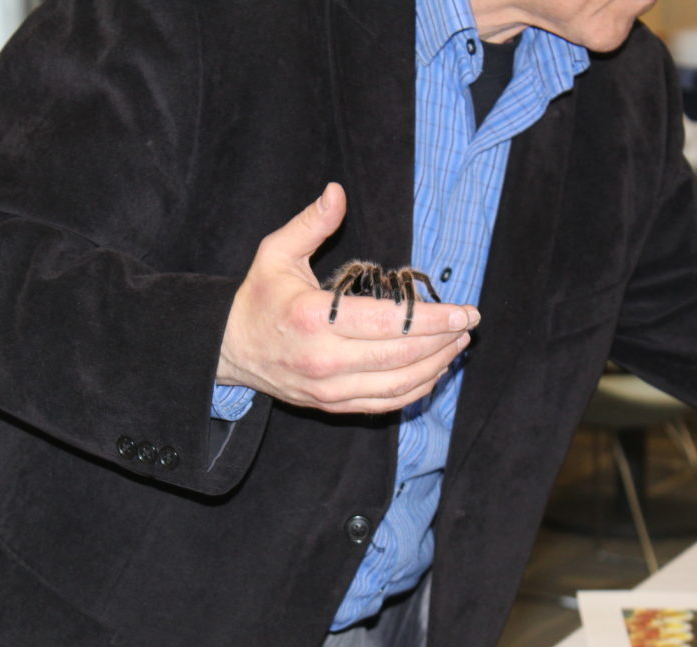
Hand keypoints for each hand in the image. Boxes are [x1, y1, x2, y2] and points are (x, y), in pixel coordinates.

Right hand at [217, 183, 479, 413]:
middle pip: (400, 356)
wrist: (227, 349)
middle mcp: (323, 360)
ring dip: (436, 366)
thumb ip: (311, 224)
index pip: (388, 324)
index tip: (463, 310)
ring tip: (457, 344)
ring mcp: (328, 389)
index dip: (432, 319)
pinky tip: (433, 371)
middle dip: (443, 340)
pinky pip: (384, 404)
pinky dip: (415, 389)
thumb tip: (338, 192)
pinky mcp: (331, 405)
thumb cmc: (257, 297)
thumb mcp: (275, 253)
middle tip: (468, 324)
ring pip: (397, 385)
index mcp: (313, 319)